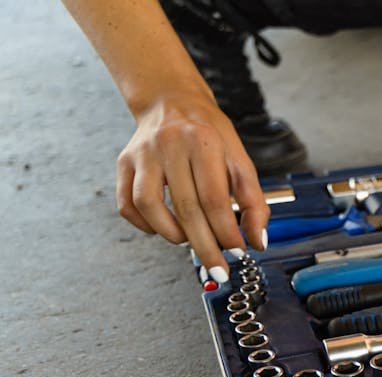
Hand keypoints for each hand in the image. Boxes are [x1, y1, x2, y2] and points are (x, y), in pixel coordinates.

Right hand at [116, 92, 268, 282]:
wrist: (172, 102)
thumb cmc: (210, 136)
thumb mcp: (240, 160)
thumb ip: (254, 201)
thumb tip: (258, 242)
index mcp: (203, 141)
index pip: (215, 198)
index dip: (227, 232)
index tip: (237, 252)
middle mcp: (169, 145)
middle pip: (186, 208)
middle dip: (205, 246)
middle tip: (218, 269)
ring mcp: (142, 154)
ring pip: (149, 205)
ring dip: (172, 234)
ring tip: (190, 242)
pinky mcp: (123, 162)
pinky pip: (127, 203)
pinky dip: (145, 225)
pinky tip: (164, 229)